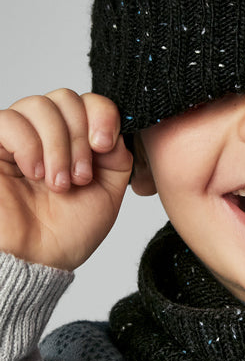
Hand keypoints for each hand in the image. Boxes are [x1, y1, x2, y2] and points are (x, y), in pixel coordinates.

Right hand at [0, 89, 131, 269]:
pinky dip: (30, 146)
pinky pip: (9, 121)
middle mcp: (45, 134)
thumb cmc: (67, 232)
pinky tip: (35, 174)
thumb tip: (113, 129)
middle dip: (79, 136)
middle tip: (80, 177)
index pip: (88, 102)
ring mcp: (17, 139)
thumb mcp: (109, 190)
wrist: (36, 262)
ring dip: (57, 146)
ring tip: (58, 183)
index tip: (104, 145)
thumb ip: (116, 155)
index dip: (102, 115)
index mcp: (75, 141)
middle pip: (65, 98)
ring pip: (39, 105)